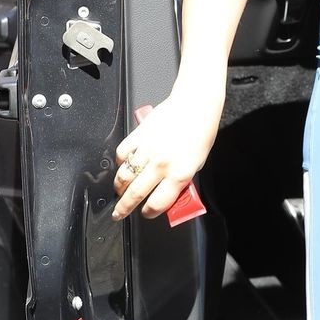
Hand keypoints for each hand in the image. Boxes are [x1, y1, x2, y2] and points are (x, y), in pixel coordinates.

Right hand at [112, 84, 220, 221]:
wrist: (195, 105)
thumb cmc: (201, 134)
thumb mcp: (197, 164)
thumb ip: (181, 182)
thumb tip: (167, 196)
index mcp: (180, 173)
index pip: (158, 203)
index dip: (149, 213)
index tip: (146, 213)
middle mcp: (161, 164)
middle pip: (136, 193)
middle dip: (124, 207)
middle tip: (118, 214)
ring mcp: (147, 149)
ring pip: (124, 176)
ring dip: (119, 187)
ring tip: (120, 191)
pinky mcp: (138, 135)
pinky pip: (121, 154)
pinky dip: (120, 163)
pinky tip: (123, 166)